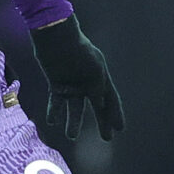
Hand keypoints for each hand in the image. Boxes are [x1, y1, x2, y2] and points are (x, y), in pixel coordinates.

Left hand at [30, 18, 124, 140]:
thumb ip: (98, 87)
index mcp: (100, 77)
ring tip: (71, 136)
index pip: (111, 99)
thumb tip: (101, 104)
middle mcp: (87, 83)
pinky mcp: (56, 84)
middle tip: (107, 137)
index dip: (115, 113)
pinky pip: (57, 102)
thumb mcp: (94, 69)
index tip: (120, 128)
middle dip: (102, 121)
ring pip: (75, 108)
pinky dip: (55, 112)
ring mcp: (72, 84)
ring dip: (74, 122)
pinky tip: (53, 122)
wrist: (56, 36)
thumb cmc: (77, 49)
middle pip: (97, 106)